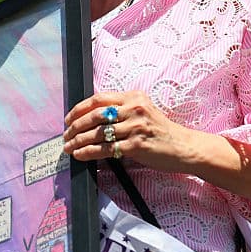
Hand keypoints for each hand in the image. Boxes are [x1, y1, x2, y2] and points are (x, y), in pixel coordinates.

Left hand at [62, 90, 196, 171]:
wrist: (185, 147)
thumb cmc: (161, 131)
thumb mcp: (143, 112)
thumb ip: (121, 110)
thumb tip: (90, 119)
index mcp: (133, 97)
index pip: (98, 99)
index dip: (79, 109)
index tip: (68, 119)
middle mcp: (134, 108)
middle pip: (95, 115)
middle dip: (75, 126)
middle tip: (65, 135)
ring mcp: (136, 127)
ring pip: (98, 133)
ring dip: (78, 141)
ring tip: (68, 147)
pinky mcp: (137, 145)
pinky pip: (106, 148)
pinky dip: (89, 152)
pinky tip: (80, 154)